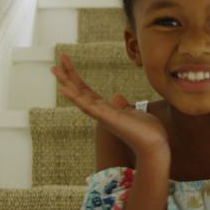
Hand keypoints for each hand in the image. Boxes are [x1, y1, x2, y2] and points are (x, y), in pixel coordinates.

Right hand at [51, 53, 169, 158]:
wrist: (155, 146)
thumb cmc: (147, 132)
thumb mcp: (134, 113)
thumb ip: (122, 106)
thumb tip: (115, 96)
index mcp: (107, 110)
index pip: (87, 92)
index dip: (76, 80)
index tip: (67, 65)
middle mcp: (101, 112)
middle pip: (80, 92)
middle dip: (68, 77)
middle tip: (54, 64)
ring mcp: (102, 116)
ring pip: (80, 97)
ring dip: (67, 83)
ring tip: (55, 70)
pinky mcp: (107, 119)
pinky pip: (88, 107)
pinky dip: (76, 98)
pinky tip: (64, 89)